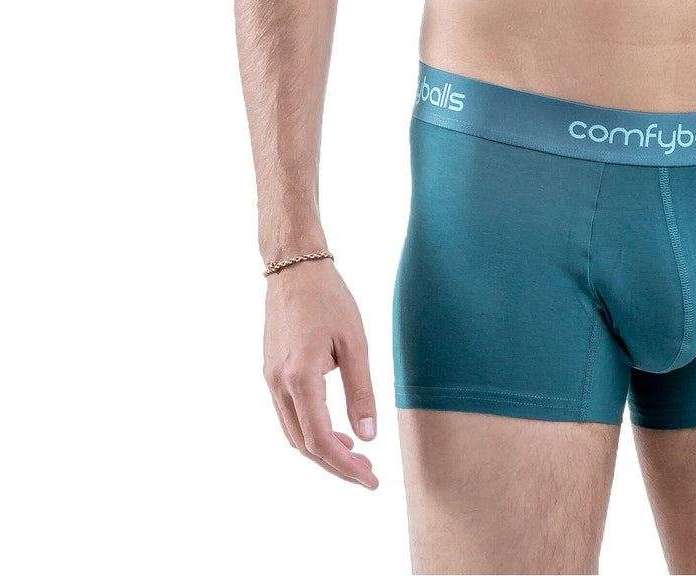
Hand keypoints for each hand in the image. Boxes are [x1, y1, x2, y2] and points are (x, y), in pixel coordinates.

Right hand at [263, 260, 378, 487]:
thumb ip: (361, 391)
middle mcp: (278, 384)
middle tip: (367, 474)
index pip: (320, 439)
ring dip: (322, 451)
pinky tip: (334, 429)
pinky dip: (310, 430)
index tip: (371, 479)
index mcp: (300, 377)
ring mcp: (270, 380)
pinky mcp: (270, 373)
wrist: (294, 269)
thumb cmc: (330, 299)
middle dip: (336, 465)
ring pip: (293, 433)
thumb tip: (369, 435)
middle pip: (304, 444)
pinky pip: (289, 415)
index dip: (346, 466)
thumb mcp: (355, 342)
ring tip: (355, 456)